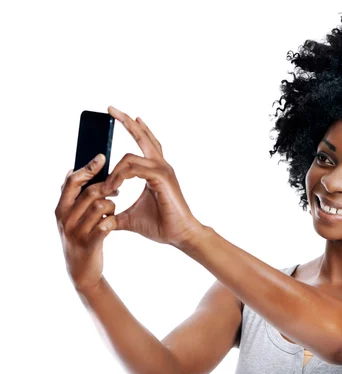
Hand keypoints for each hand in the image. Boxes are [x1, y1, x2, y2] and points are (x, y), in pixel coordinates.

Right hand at [55, 154, 118, 290]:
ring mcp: (76, 232)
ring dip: (112, 206)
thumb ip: (74, 196)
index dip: (88, 168)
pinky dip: (113, 221)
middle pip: (90, 192)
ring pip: (101, 206)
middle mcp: (65, 218)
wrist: (81, 271)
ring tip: (112, 211)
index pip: (72, 182)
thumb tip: (74, 169)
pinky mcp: (89, 244)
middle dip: (107, 187)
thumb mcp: (72, 216)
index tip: (102, 156)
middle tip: (117, 190)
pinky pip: (106, 225)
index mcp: (61, 208)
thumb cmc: (81, 237)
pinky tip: (114, 222)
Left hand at [104, 106, 201, 246]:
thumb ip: (115, 212)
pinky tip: (111, 188)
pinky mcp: (161, 178)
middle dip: (126, 122)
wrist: (180, 236)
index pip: (143, 143)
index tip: (114, 124)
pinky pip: (133, 168)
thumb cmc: (161, 226)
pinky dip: (119, 177)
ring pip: (131, 156)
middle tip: (109, 108)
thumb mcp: (130, 218)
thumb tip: (99, 216)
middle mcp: (161, 166)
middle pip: (143, 136)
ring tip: (103, 187)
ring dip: (112, 171)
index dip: (130, 131)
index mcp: (155, 170)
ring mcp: (162, 170)